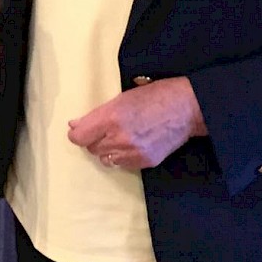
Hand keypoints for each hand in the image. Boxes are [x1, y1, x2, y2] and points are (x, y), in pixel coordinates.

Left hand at [67, 77, 206, 170]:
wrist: (186, 108)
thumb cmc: (154, 96)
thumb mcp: (121, 98)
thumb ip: (97, 115)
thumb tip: (75, 126)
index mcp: (111, 118)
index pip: (80, 137)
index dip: (77, 133)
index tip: (78, 129)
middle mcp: (120, 138)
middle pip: (91, 148)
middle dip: (93, 139)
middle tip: (103, 129)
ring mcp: (133, 153)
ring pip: (105, 158)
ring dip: (106, 149)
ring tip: (118, 137)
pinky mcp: (145, 162)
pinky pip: (121, 164)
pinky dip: (121, 156)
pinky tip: (130, 144)